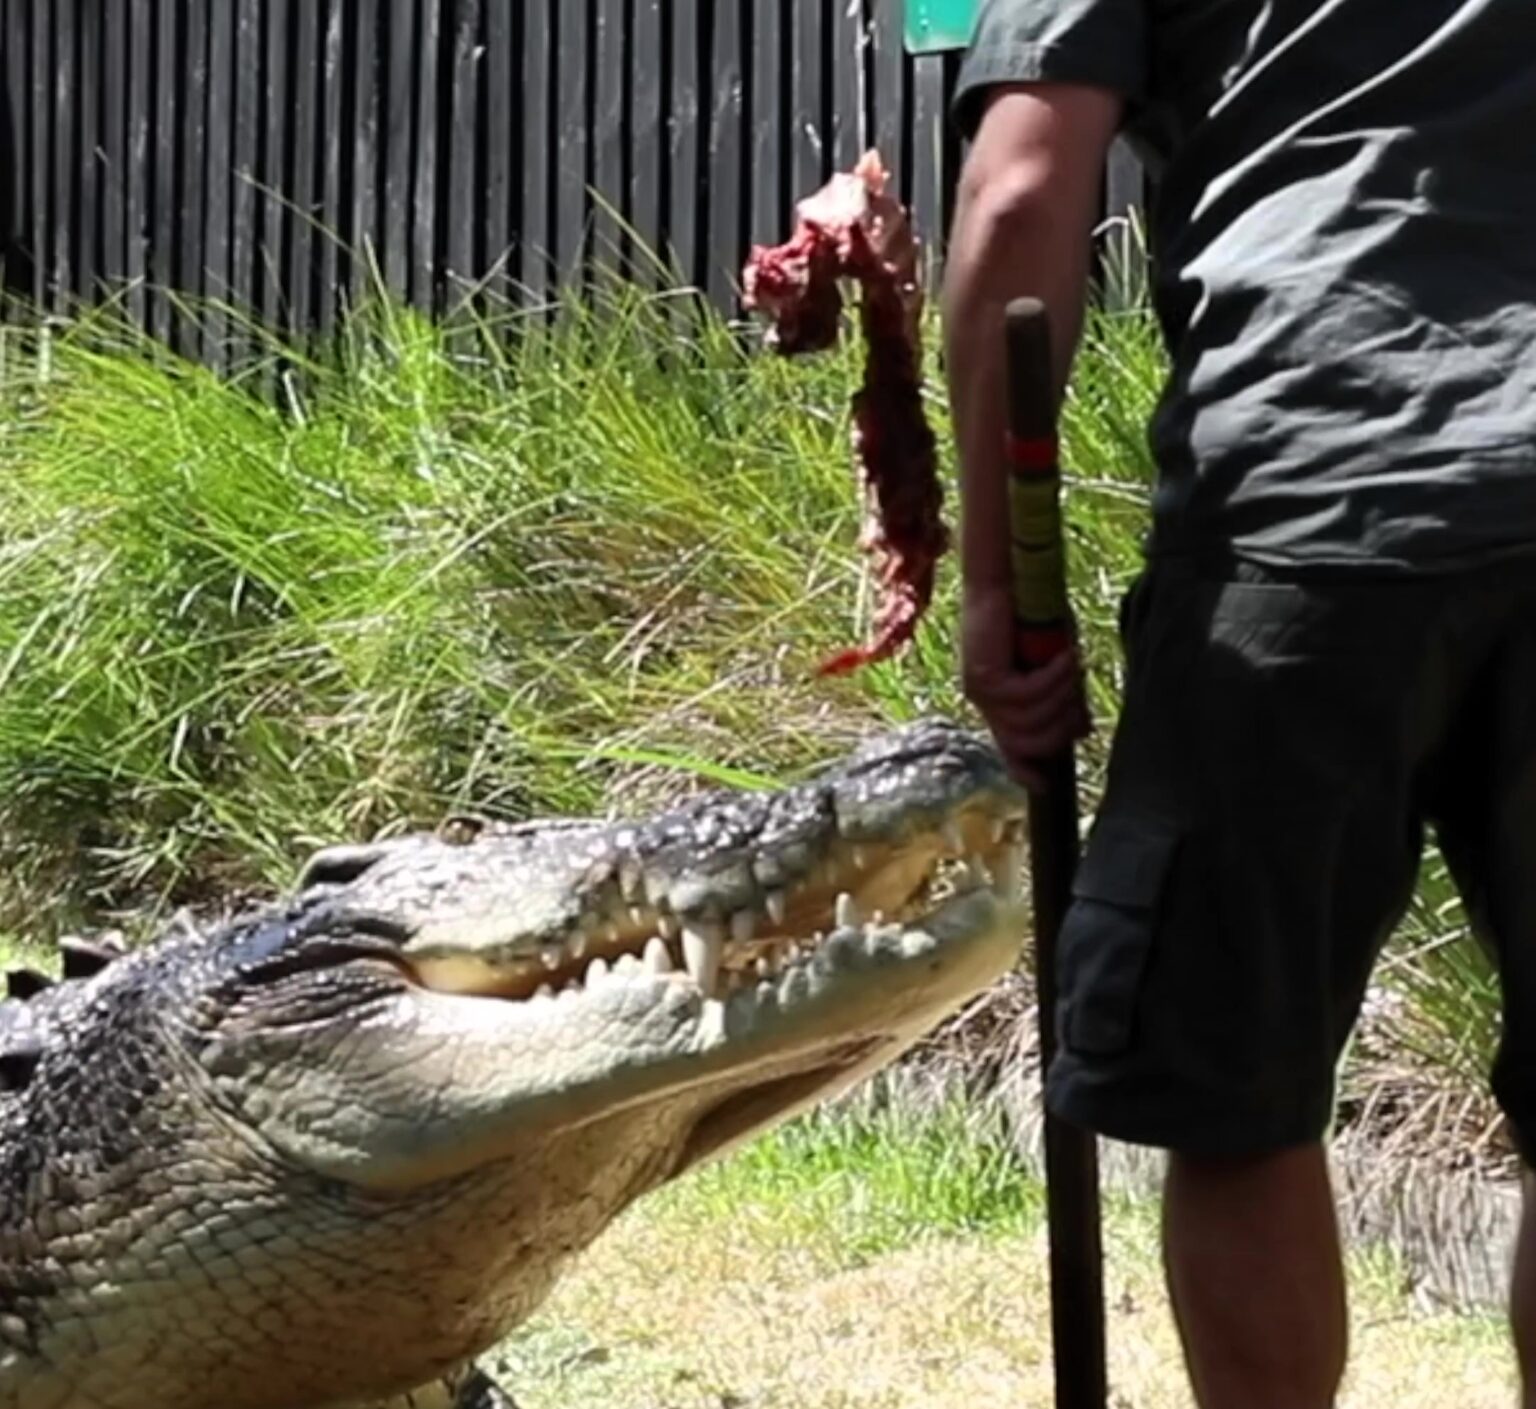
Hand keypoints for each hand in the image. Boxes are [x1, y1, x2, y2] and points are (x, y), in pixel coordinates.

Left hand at [961, 583, 1091, 789]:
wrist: (1010, 577)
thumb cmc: (1034, 616)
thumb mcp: (1056, 665)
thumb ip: (1062, 698)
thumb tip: (1080, 733)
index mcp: (999, 704)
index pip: (1010, 749)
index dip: (1027, 771)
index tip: (1046, 786)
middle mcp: (985, 702)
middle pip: (1030, 742)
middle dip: (1062, 724)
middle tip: (1079, 693)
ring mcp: (981, 691)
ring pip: (1031, 720)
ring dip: (1061, 695)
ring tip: (1070, 663)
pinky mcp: (983, 675)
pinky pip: (1026, 694)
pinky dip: (1052, 677)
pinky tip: (1063, 655)